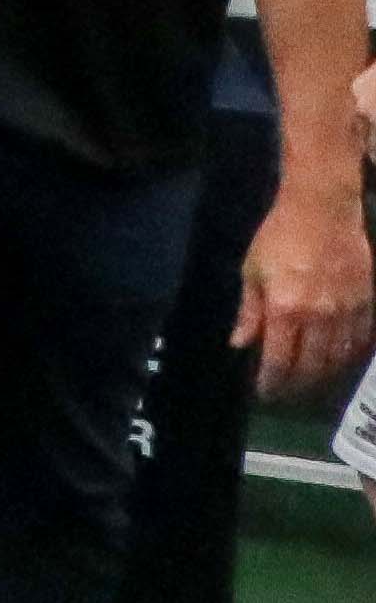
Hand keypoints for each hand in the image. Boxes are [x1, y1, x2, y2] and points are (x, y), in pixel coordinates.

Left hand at [241, 187, 373, 394]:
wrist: (323, 210)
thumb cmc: (279, 236)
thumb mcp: (253, 270)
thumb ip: (249, 311)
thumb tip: (239, 343)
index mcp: (285, 310)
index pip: (279, 360)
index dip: (272, 381)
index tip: (266, 392)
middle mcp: (319, 318)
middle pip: (312, 367)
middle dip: (298, 385)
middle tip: (290, 392)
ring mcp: (347, 313)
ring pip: (340, 359)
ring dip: (325, 374)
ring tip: (313, 381)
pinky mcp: (368, 305)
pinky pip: (362, 342)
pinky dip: (350, 356)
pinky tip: (341, 360)